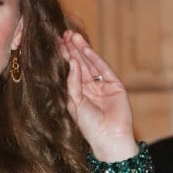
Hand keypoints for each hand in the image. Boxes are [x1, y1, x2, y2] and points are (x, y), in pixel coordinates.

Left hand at [59, 30, 137, 161]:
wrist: (108, 138)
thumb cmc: (88, 125)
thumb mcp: (74, 102)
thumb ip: (72, 83)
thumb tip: (71, 62)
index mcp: (79, 92)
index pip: (71, 70)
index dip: (65, 56)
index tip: (57, 43)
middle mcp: (90, 86)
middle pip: (80, 63)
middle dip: (72, 49)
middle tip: (64, 34)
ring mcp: (103, 85)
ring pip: (91, 63)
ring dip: (82, 49)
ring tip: (73, 36)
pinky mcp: (116, 85)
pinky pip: (103, 69)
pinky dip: (94, 59)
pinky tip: (85, 49)